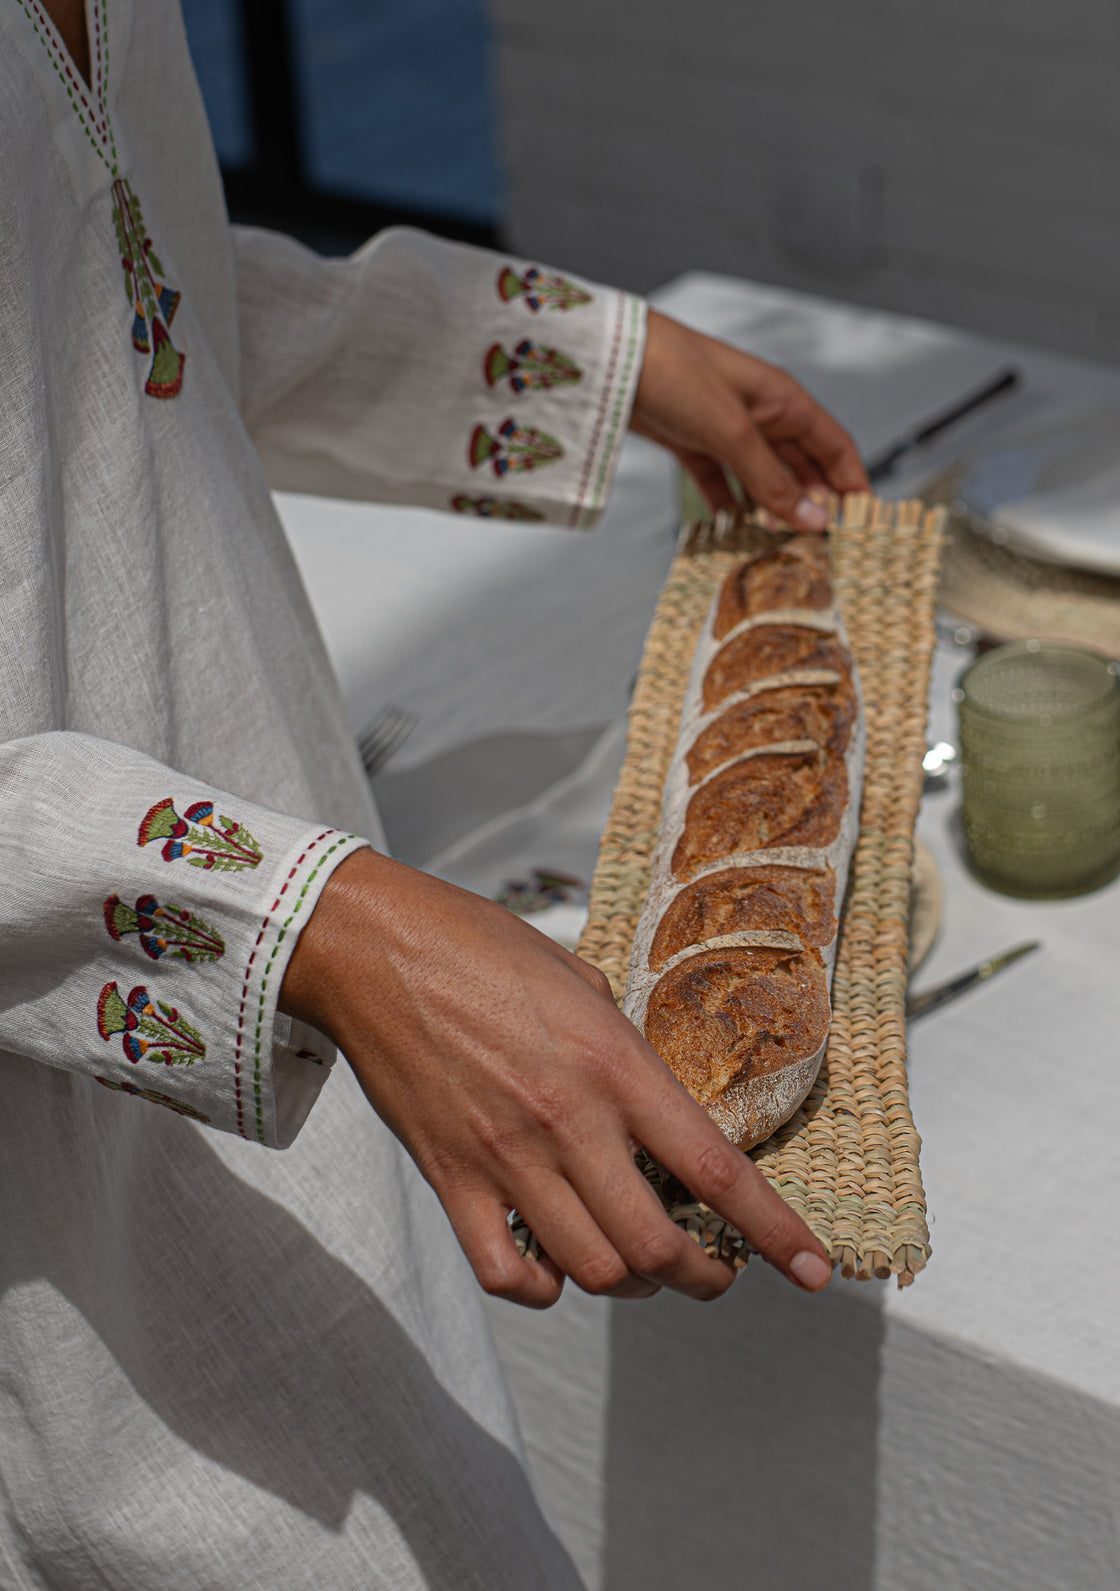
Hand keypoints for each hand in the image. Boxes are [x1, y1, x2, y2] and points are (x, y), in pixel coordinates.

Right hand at [279, 849, 832, 1308]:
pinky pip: (507, 1273)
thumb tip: (650, 1100)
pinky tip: (555, 1270)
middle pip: (659, 1249)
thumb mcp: (580, 978)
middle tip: (715, 1273)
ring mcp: (505, 1157)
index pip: (716, 1172)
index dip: (776, 1234)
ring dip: (632, 1286)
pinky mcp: (450, 1178)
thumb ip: (624, 1047)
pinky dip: (543, 1289)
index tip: (814, 1273)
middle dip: (704, 1279)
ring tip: (638, 1264)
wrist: (373, 948)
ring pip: (594, 1273)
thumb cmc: (478, 945)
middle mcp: (568, 1121)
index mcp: (613, 1064)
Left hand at [631, 309, 868, 530]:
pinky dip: (730, 504)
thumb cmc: (677, 374)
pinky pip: (722, 480)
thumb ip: (772, 480)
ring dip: (771, 509)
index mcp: (784, 400)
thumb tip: (813, 519)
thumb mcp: (732, 433)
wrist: (612, 361)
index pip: (834, 445)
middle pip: (801, 466)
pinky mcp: (694, 442)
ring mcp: (727, 429)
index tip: (862, 522)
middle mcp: (761, 414)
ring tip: (781, 545)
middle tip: (819, 544)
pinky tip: (735, 528)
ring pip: (762, 477)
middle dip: (812, 503)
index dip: (852, 482)